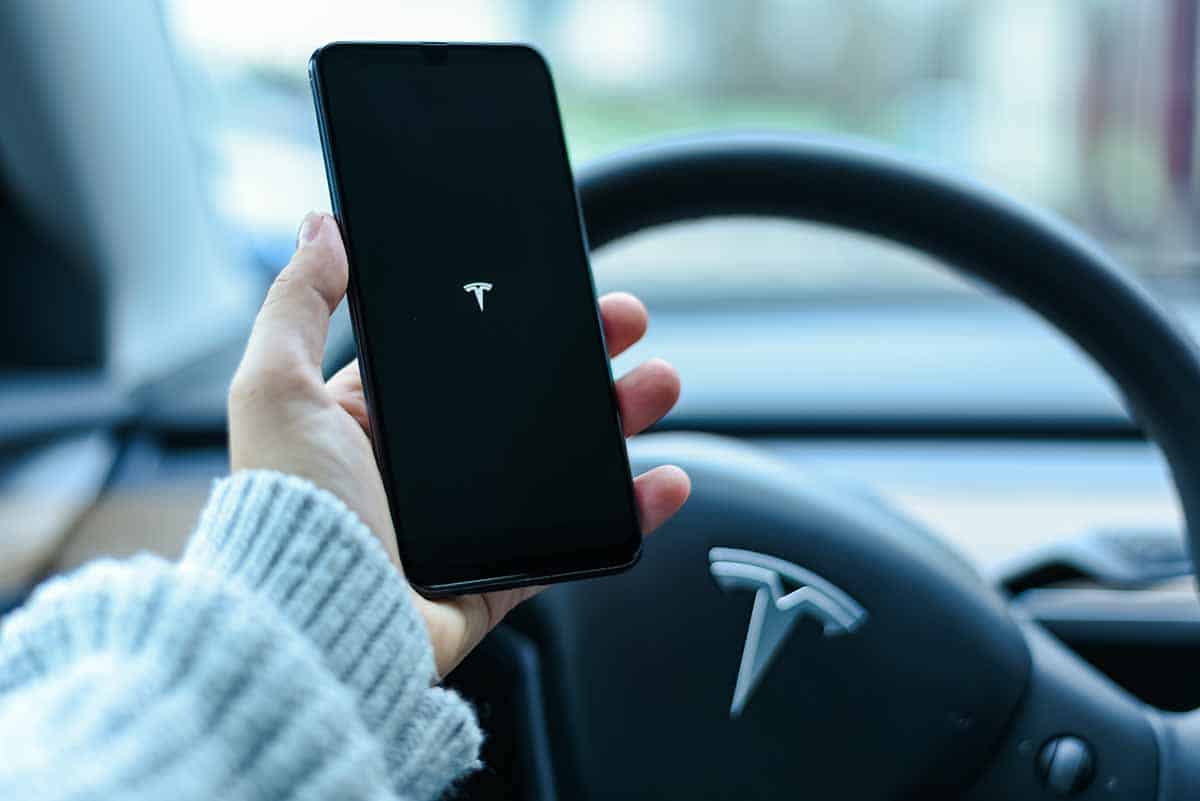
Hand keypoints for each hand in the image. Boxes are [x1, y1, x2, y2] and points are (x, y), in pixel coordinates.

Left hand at [229, 212, 690, 676]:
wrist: (315, 624)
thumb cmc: (285, 511)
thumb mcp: (275, 387)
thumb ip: (297, 302)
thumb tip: (320, 226)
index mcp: (375, 420)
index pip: (461, 356)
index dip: (514, 320)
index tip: (557, 289)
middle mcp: (425, 469)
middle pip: (527, 400)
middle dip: (584, 358)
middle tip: (626, 324)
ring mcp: (470, 522)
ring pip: (564, 459)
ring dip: (619, 418)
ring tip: (658, 385)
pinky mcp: (501, 575)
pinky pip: (579, 536)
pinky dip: (628, 510)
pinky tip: (662, 480)